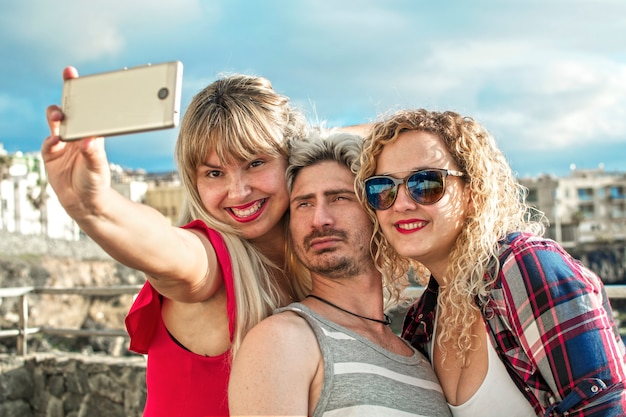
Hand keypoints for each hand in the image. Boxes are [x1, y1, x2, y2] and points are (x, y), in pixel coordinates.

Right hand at [41, 67, 110, 216]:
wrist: (83, 201)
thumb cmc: (96, 181)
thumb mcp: (98, 167)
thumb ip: (93, 153)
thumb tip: (88, 141)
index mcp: (92, 132)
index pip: (88, 107)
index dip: (79, 89)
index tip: (72, 72)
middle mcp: (77, 134)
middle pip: (69, 108)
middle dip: (66, 94)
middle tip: (68, 84)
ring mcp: (62, 142)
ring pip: (55, 121)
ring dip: (56, 116)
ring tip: (60, 118)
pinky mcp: (50, 153)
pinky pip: (48, 143)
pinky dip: (51, 141)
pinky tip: (56, 142)